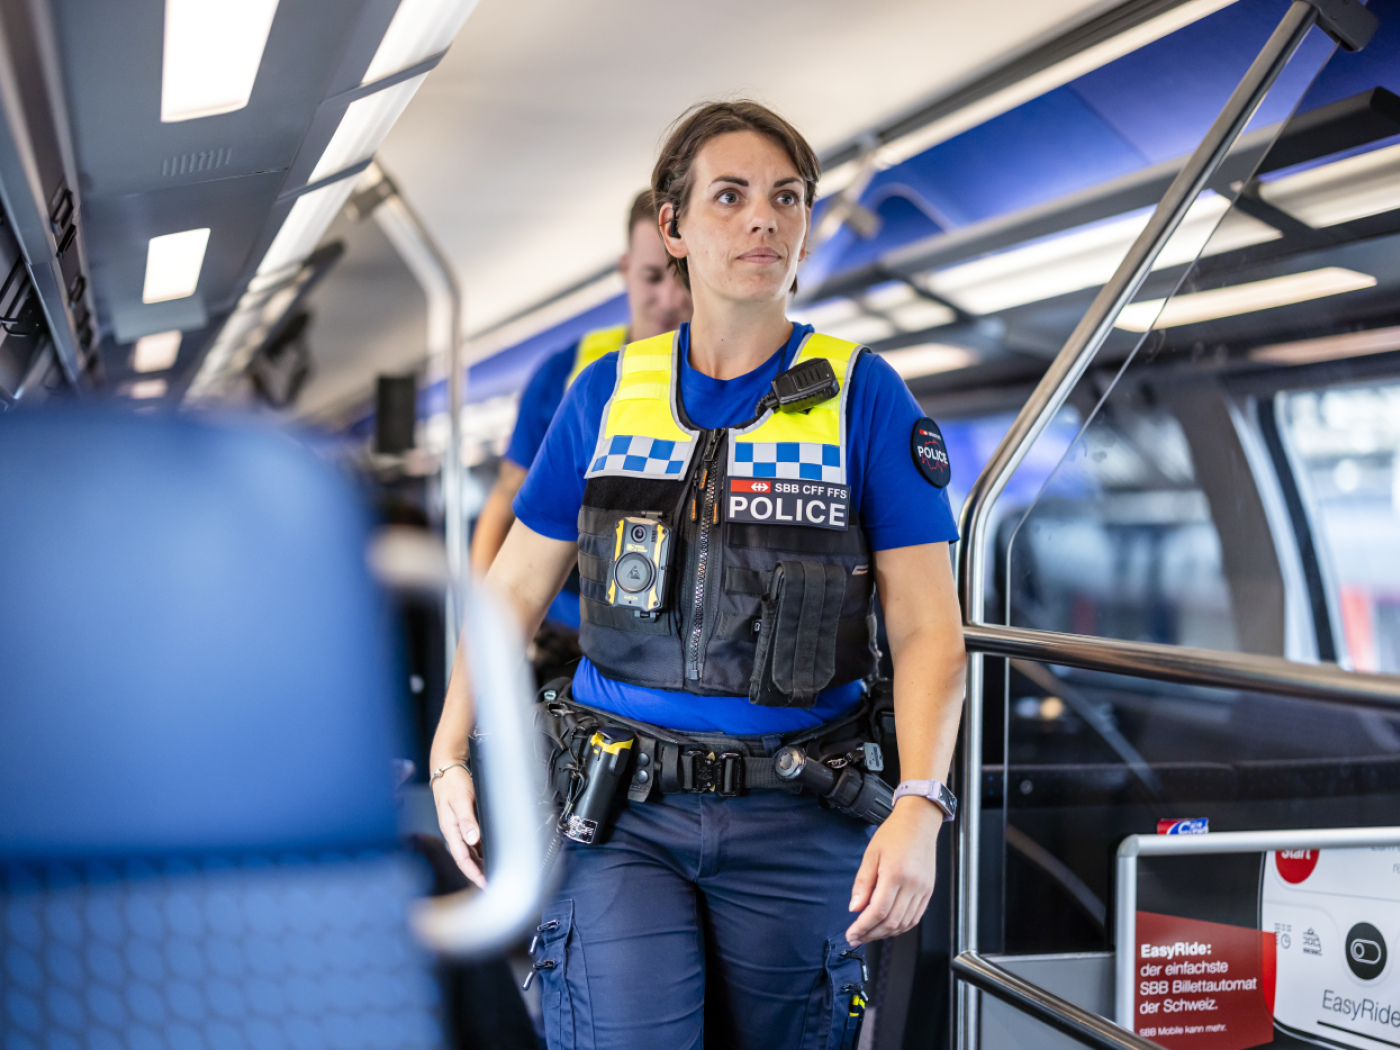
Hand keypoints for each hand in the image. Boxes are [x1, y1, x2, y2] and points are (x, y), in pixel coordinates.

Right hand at [431, 764, 485, 887]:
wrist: (446, 769)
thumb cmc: (451, 783)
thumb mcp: (461, 800)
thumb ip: (467, 820)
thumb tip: (472, 839)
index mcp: (450, 829)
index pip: (462, 858)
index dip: (472, 872)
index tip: (483, 883)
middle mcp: (454, 831)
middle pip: (466, 858)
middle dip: (477, 872)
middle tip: (491, 883)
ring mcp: (458, 827)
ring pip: (470, 851)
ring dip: (480, 862)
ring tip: (493, 872)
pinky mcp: (464, 822)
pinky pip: (472, 841)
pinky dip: (481, 849)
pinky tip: (490, 853)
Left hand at [845, 797, 941, 945]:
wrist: (918, 823)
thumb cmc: (894, 834)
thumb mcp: (871, 854)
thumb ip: (862, 883)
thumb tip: (854, 908)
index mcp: (895, 874)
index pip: (878, 911)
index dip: (863, 927)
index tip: (851, 933)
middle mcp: (912, 885)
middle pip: (891, 922)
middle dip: (871, 934)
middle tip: (856, 937)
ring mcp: (923, 890)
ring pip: (904, 923)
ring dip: (885, 933)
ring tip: (869, 934)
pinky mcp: (928, 892)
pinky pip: (915, 918)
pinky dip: (900, 927)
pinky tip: (888, 927)